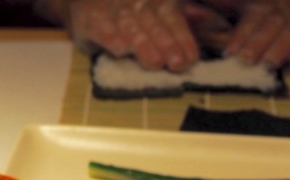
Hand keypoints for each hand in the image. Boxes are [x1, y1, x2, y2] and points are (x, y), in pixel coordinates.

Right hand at [51, 0, 201, 70]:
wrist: (84, 2)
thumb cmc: (125, 14)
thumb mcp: (154, 13)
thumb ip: (176, 24)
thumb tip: (205, 30)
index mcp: (156, 1)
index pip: (172, 18)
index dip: (182, 38)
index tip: (189, 60)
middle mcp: (136, 2)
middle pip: (154, 23)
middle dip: (166, 43)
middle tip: (174, 63)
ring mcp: (112, 7)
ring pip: (130, 26)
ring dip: (143, 44)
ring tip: (154, 61)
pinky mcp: (89, 16)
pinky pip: (101, 26)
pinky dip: (110, 36)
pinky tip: (119, 48)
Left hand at [210, 0, 289, 65]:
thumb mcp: (263, 3)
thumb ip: (233, 4)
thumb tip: (201, 5)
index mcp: (270, 4)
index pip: (253, 19)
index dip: (242, 34)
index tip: (230, 52)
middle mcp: (289, 6)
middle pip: (271, 23)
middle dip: (258, 41)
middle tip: (245, 58)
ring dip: (283, 44)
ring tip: (270, 61)